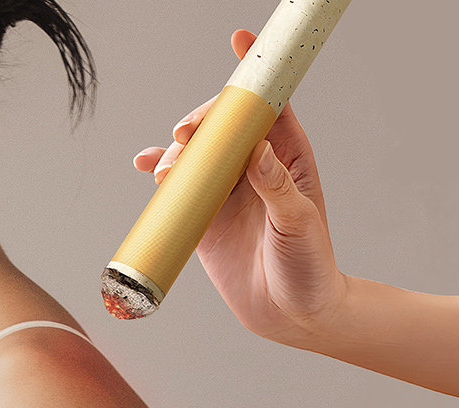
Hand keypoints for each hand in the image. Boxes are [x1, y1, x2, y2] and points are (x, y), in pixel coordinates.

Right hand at [133, 30, 345, 344]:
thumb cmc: (311, 267)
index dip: (254, 75)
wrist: (291, 315)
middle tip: (185, 135)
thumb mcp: (300, 224)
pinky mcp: (204, 218)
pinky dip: (160, 174)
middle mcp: (255, 169)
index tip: (239, 41)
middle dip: (200, 121)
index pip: (269, 106)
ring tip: (166, 170)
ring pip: (196, 153)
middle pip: (223, 126)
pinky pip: (178, 187)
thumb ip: (278, 186)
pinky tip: (146, 166)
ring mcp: (227, 191)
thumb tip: (257, 150)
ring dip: (176, 152)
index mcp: (288, 158)